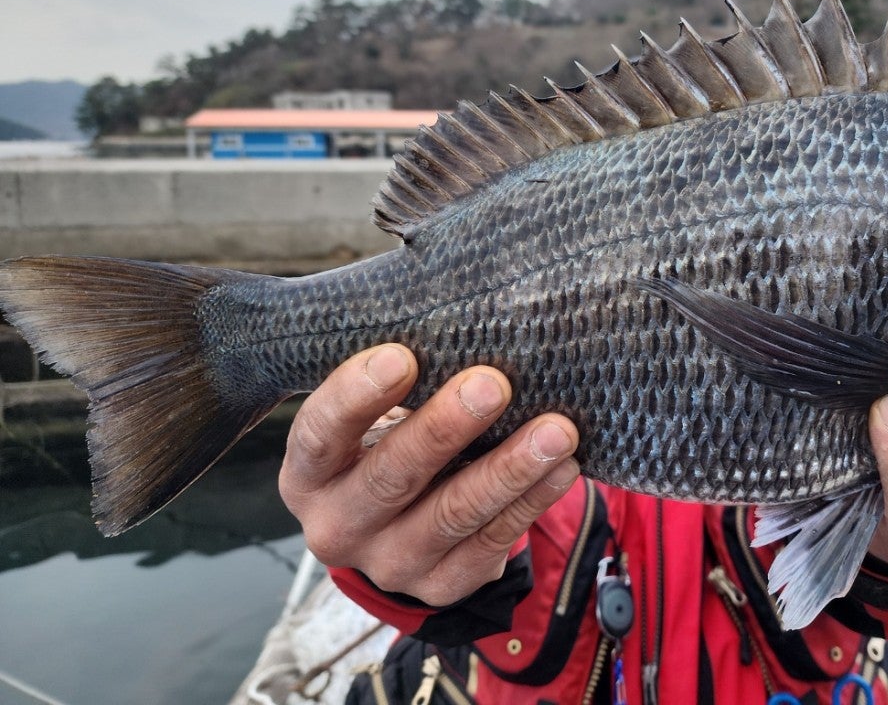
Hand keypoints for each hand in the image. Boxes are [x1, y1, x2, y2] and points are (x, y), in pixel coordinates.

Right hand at [279, 344, 580, 605]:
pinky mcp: (442, 584)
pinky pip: (492, 542)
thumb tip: (460, 319)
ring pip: (453, 514)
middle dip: (445, 427)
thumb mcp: (377, 413)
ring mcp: (389, 563)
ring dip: (509, 468)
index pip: (319, 433)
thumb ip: (401, 377)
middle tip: (493, 384)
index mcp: (308, 473)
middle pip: (391, 476)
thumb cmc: (392, 437)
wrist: (407, 521)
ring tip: (556, 430)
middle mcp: (338, 526)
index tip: (401, 356)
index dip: (356, 395)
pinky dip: (531, 501)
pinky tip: (563, 468)